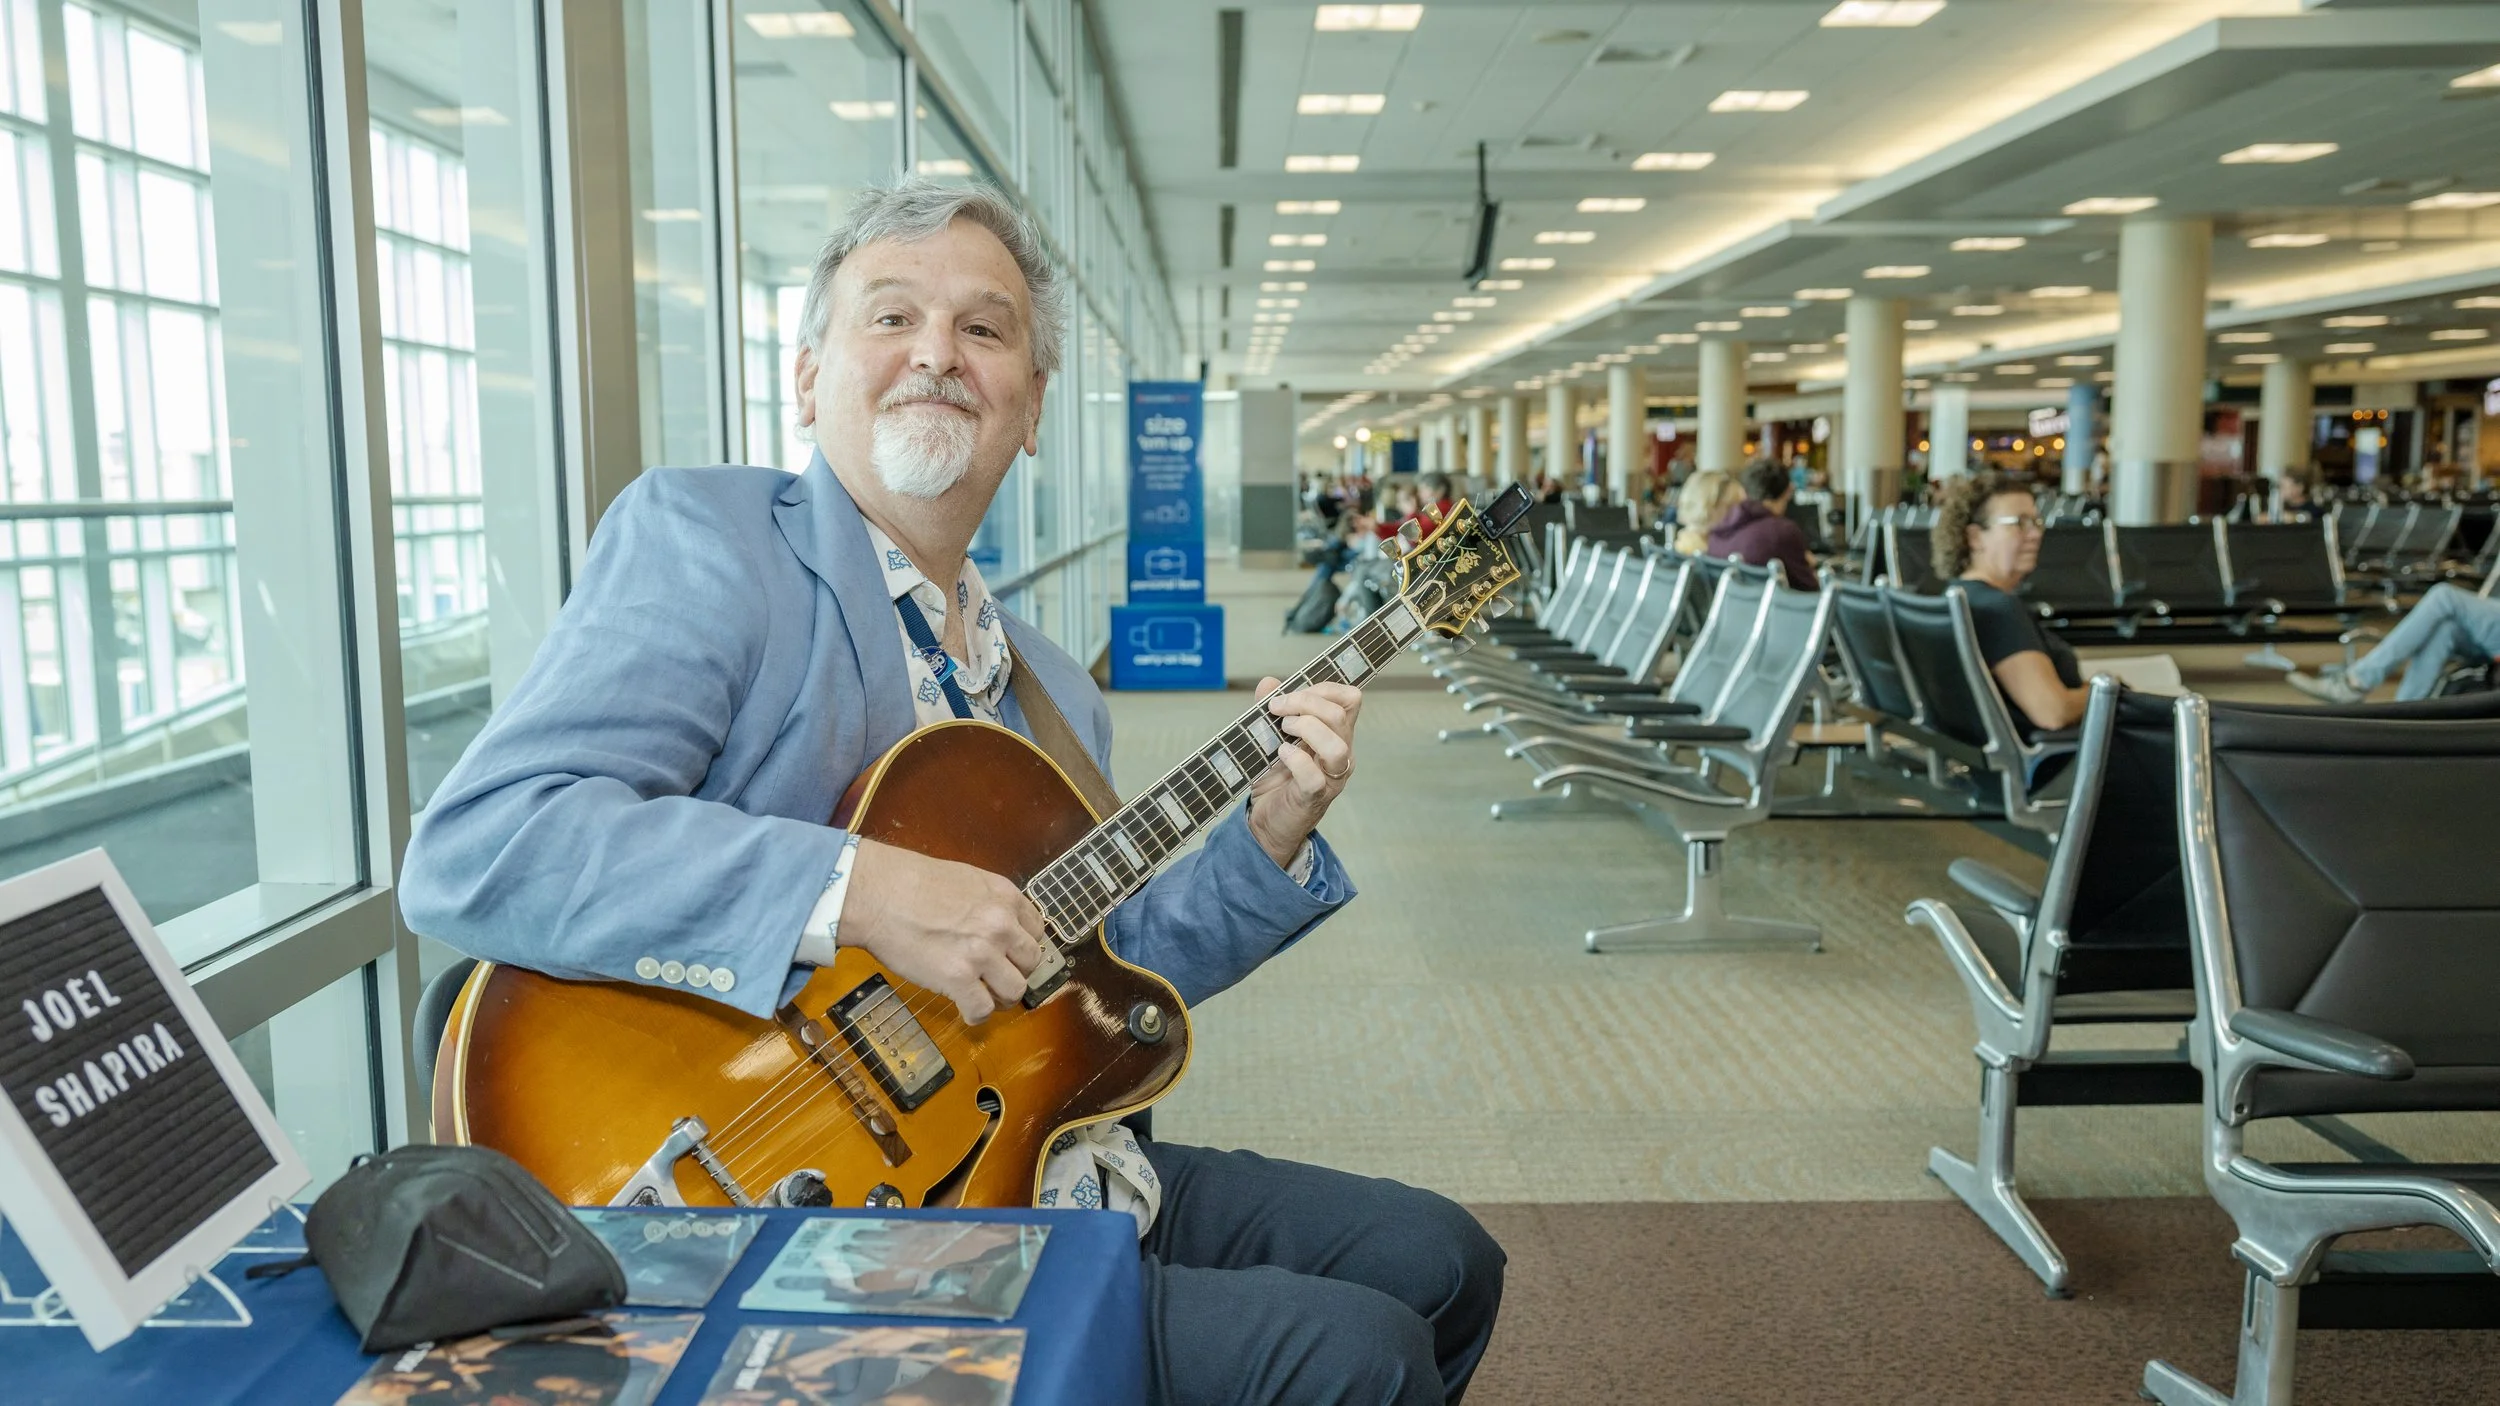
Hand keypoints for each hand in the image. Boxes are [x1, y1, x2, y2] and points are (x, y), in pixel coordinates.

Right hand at [837, 839, 1045, 1023]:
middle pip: (1031, 962)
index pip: (1036, 931)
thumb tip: (995, 926)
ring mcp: (982, 952)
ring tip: (982, 995)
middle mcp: (1001, 924)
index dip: (1021, 948)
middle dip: (1014, 972)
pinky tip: (965, 1009)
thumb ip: (988, 903)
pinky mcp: (958, 978)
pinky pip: (982, 1009)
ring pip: (1015, 990)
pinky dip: (975, 1015)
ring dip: (1000, 997)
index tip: (1009, 956)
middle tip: (994, 977)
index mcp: (1005, 897)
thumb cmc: (910, 883)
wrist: (878, 894)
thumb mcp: (966, 879)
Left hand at [1246, 678, 1362, 868]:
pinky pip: (1314, 776)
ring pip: (1337, 746)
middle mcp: (1341, 754)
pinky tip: (1281, 754)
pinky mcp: (1314, 797)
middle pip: (1340, 715)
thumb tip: (1268, 682)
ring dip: (1306, 729)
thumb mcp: (1271, 737)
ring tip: (1284, 732)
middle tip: (1277, 709)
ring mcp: (1331, 778)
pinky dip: (1295, 759)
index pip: (1350, 699)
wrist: (1266, 822)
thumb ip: (1271, 709)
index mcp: (1336, 734)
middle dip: (1305, 703)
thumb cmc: (1275, 779)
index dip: (1322, 688)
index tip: (1289, 693)